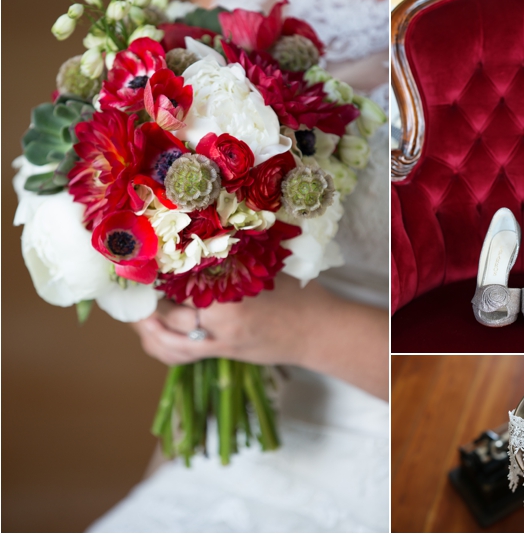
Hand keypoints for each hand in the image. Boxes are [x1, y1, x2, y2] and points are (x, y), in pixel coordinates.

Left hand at [132, 274, 388, 399]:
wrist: (321, 331)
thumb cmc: (300, 293)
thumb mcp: (268, 265)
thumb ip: (234, 256)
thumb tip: (201, 237)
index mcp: (232, 288)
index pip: (180, 279)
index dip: (154, 272)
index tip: (139, 260)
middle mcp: (221, 317)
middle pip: (168, 311)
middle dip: (146, 299)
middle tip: (133, 285)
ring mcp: (221, 340)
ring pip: (168, 341)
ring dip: (147, 329)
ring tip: (137, 314)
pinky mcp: (224, 354)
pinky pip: (182, 356)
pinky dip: (162, 347)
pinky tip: (154, 335)